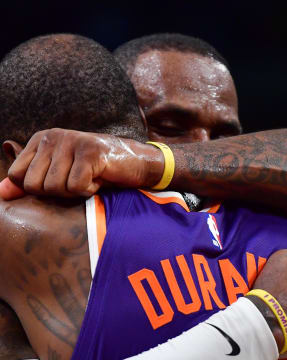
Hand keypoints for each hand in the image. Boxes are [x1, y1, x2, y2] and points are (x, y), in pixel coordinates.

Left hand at [7, 128, 162, 196]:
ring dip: (75, 192)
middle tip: (77, 180)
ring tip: (90, 177)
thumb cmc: (96, 170)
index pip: (16, 176)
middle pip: (33, 185)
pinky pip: (76, 187)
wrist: (134, 162)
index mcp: (41, 140)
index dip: (39, 189)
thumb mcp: (58, 174)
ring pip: (54, 188)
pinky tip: (99, 178)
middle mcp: (53, 136)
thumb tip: (0, 194)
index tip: (62, 180)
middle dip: (57, 192)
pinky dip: (89, 190)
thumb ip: (29, 181)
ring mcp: (72, 142)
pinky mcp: (90, 152)